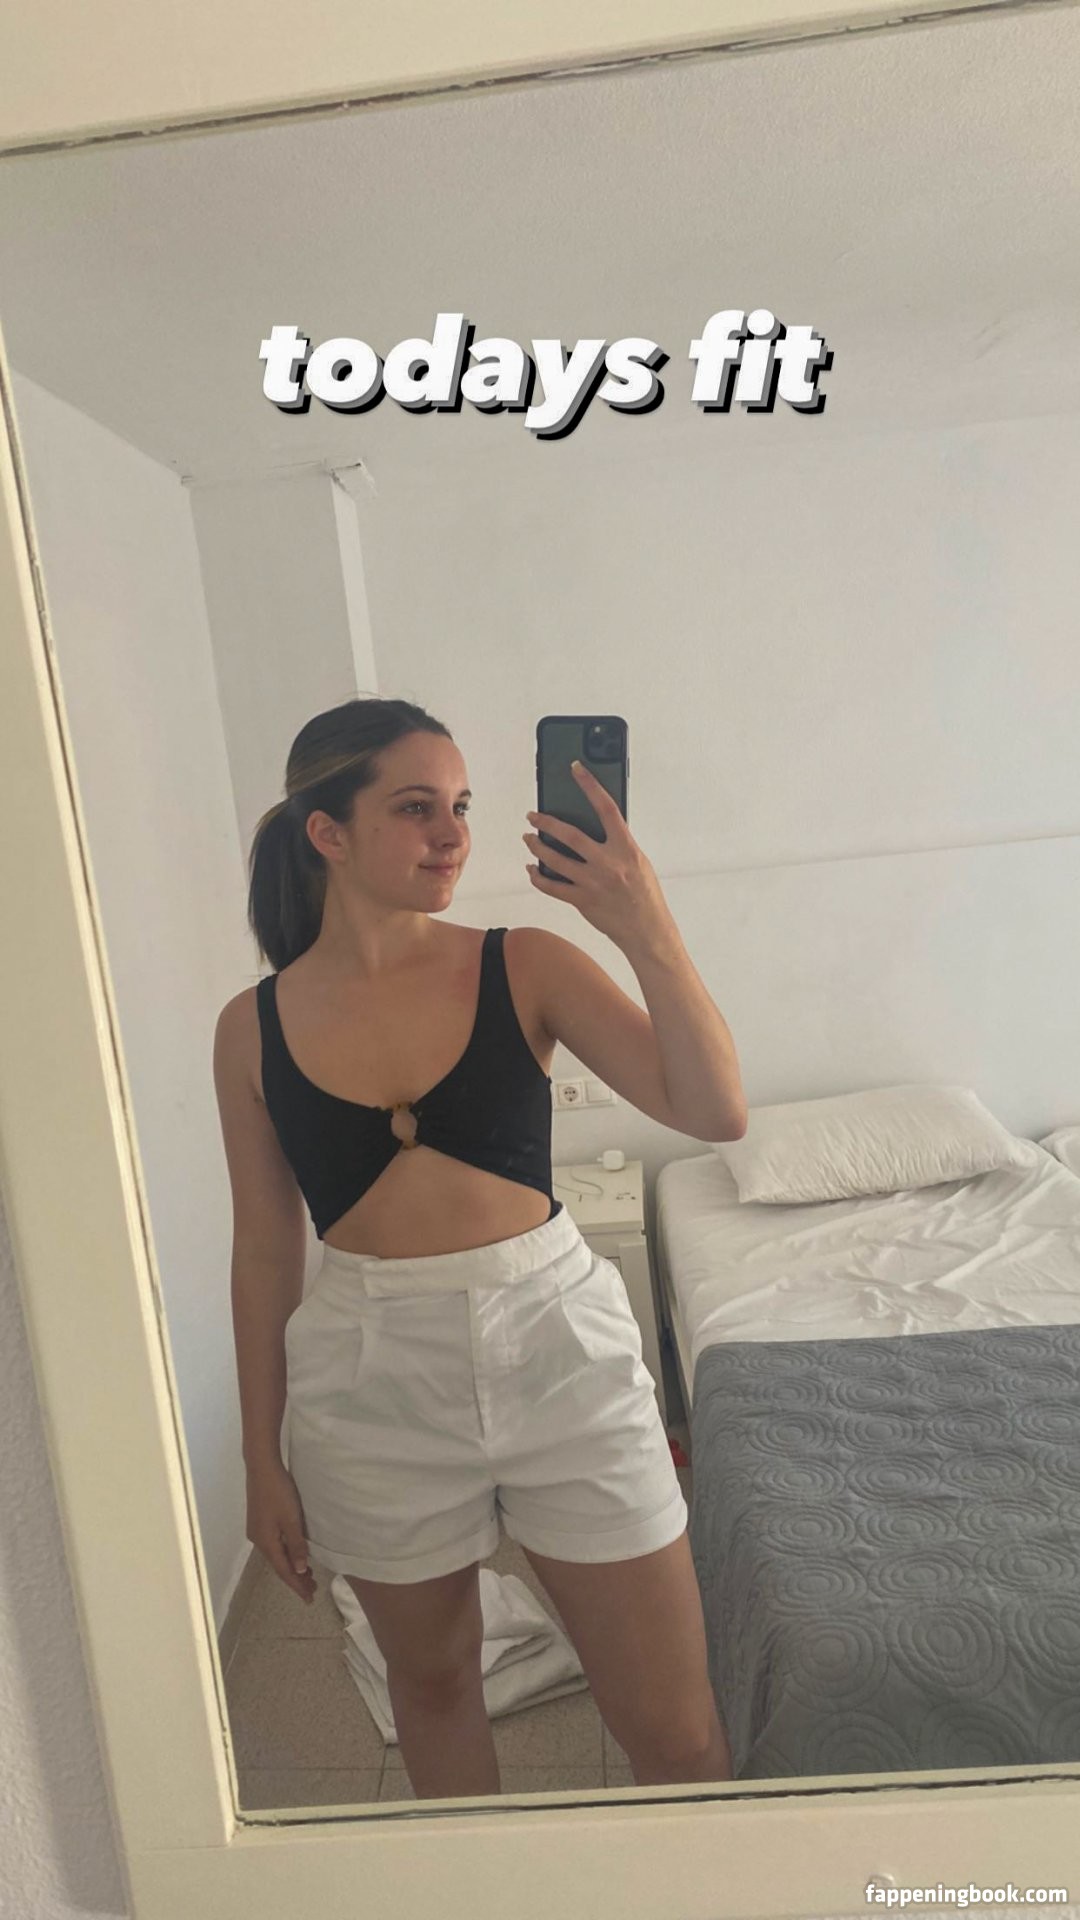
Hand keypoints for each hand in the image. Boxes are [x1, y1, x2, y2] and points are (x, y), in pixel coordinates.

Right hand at [245, 1460, 317, 1605]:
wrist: (261, 1467)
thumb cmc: (279, 1492)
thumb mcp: (291, 1519)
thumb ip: (296, 1545)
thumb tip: (300, 1570)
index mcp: (266, 1543)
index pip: (284, 1571)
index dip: (297, 1585)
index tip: (309, 1599)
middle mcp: (258, 1540)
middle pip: (279, 1565)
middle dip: (296, 1578)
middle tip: (313, 1589)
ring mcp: (257, 1530)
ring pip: (277, 1555)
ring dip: (291, 1565)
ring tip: (308, 1575)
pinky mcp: (259, 1521)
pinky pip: (275, 1545)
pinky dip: (286, 1553)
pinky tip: (294, 1553)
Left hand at [523, 760, 674, 951]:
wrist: (647, 930)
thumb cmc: (645, 894)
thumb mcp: (638, 861)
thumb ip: (617, 844)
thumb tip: (591, 828)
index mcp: (626, 848)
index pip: (606, 808)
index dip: (590, 785)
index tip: (576, 768)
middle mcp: (608, 863)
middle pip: (570, 835)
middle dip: (546, 822)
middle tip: (533, 816)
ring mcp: (593, 883)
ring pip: (555, 860)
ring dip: (537, 847)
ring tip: (528, 838)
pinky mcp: (582, 901)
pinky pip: (552, 887)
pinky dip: (538, 877)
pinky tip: (532, 870)